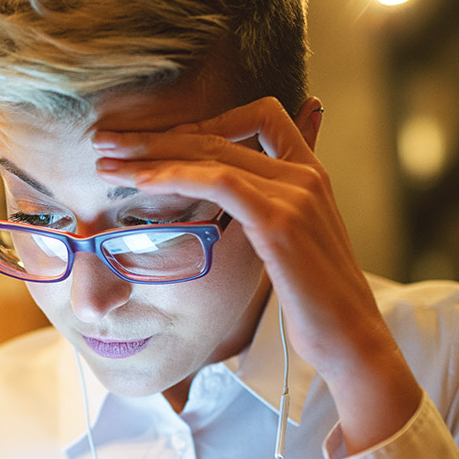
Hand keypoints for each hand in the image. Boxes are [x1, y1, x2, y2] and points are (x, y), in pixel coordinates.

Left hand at [92, 96, 421, 452]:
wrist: (352, 342)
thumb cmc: (316, 307)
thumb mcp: (288, 250)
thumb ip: (264, 220)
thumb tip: (226, 217)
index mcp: (309, 175)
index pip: (256, 116)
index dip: (202, 122)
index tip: (157, 142)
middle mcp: (304, 175)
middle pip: (219, 132)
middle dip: (156, 135)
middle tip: (107, 141)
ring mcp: (295, 194)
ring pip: (211, 151)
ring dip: (150, 152)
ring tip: (107, 160)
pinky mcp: (280, 221)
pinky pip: (218, 181)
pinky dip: (172, 176)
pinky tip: (138, 183)